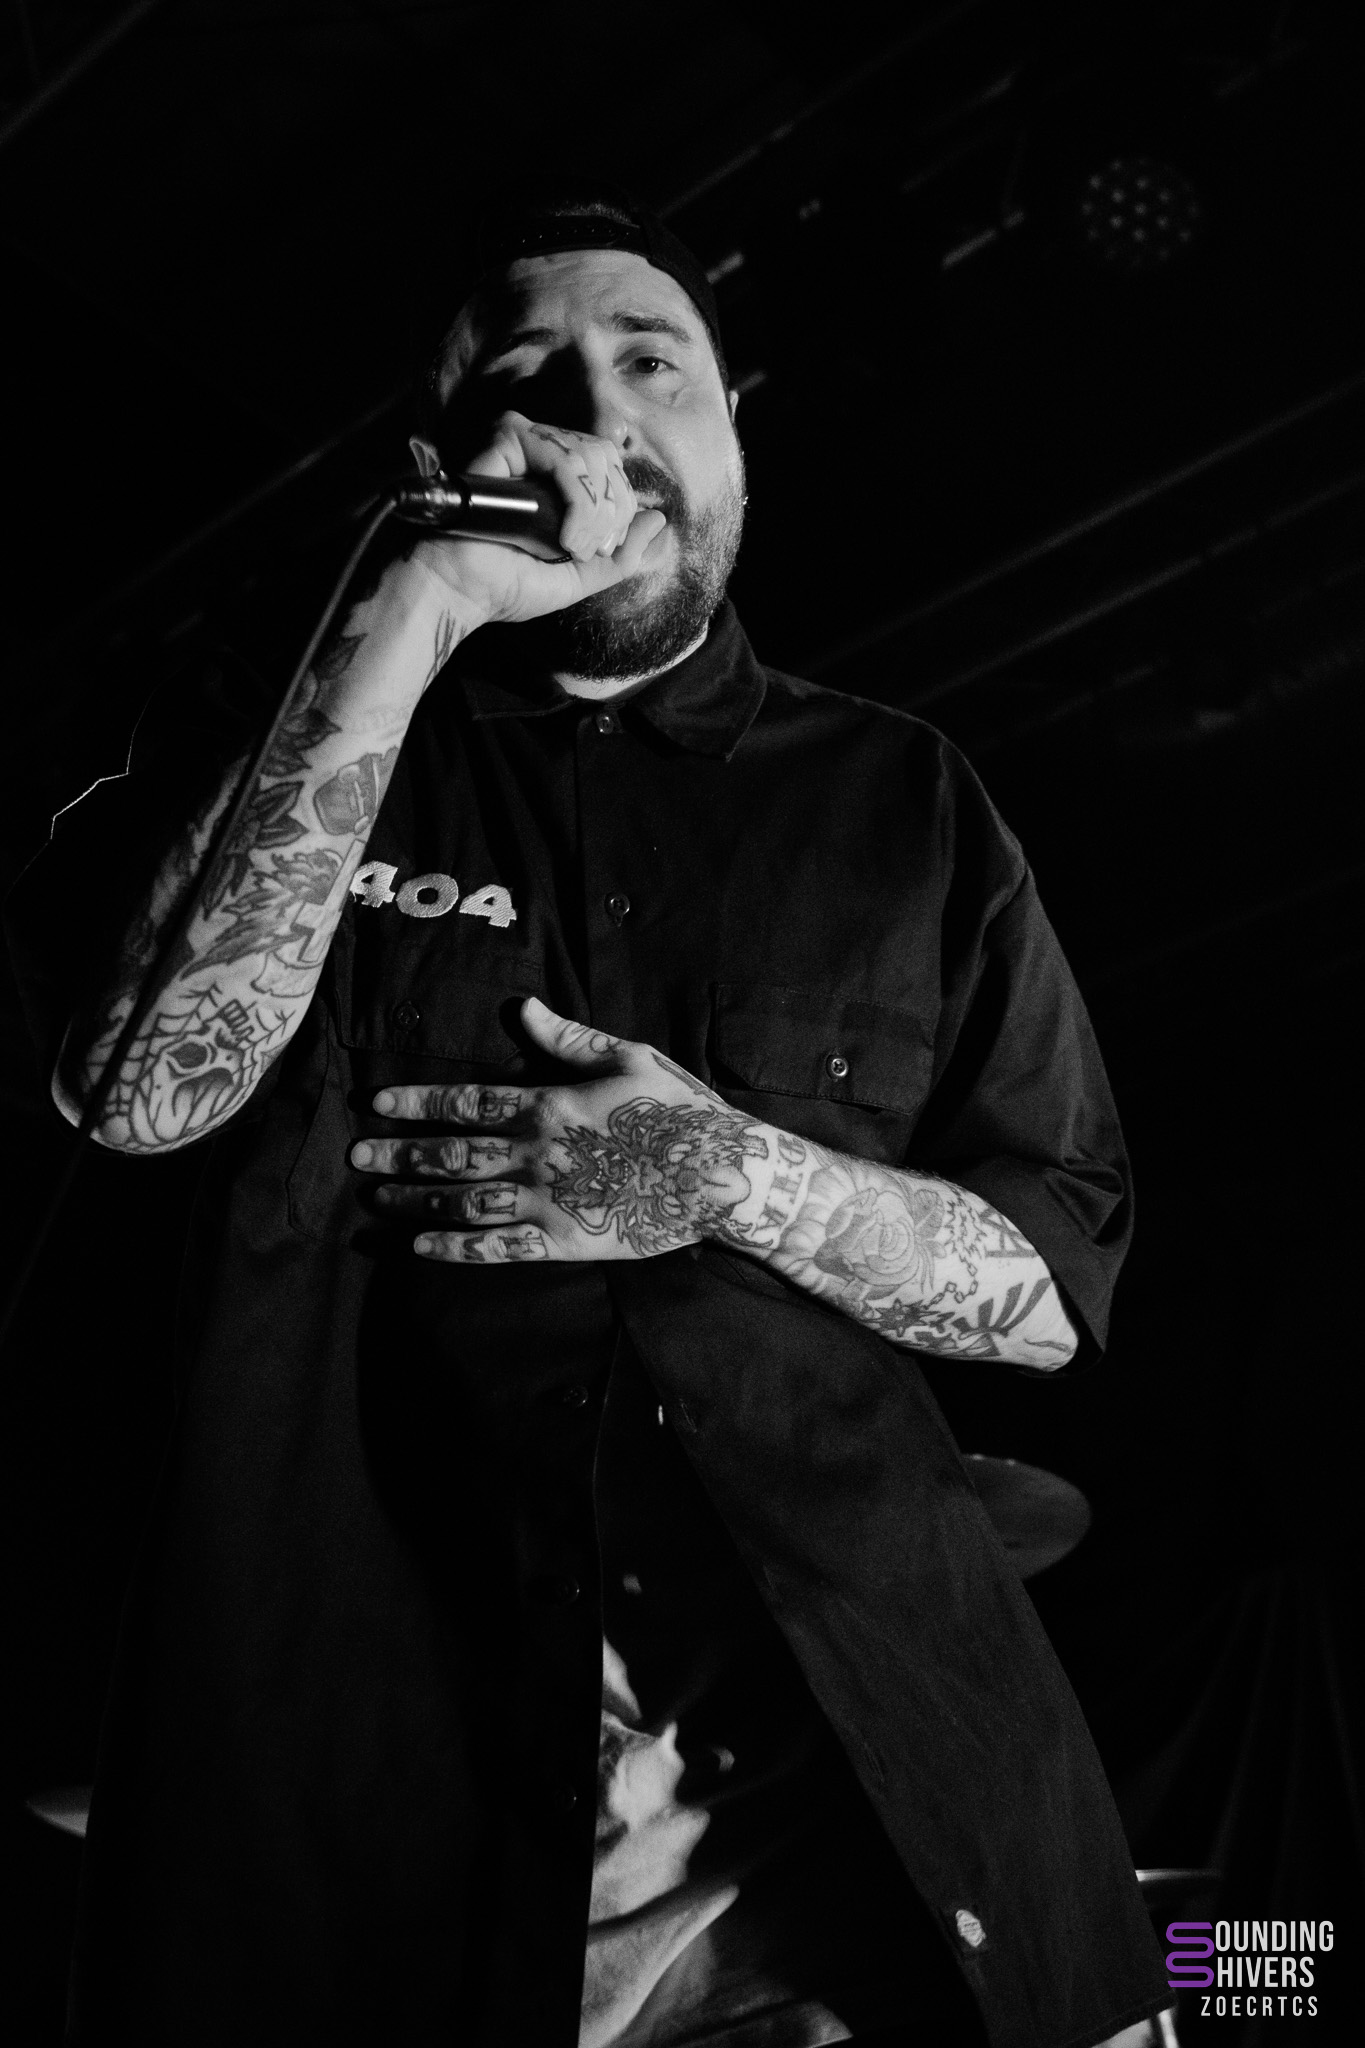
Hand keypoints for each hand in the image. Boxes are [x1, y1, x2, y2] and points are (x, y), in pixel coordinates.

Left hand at [349, 998, 771, 1264]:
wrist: (720, 1174)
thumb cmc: (679, 1110)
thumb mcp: (629, 1056)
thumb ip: (569, 1038)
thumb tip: (523, 1009)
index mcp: (549, 1104)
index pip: (465, 1103)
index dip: (417, 1104)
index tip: (377, 1105)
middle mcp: (537, 1154)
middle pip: (452, 1154)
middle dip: (399, 1154)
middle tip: (357, 1155)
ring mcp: (547, 1202)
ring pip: (464, 1202)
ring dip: (415, 1200)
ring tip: (378, 1198)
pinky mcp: (565, 1241)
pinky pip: (499, 1249)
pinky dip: (456, 1248)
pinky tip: (422, 1248)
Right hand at [411, 412, 667, 631]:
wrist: (460, 591)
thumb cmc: (507, 584)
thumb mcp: (580, 576)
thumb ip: (622, 553)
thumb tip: (659, 520)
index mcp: (558, 479)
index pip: (613, 471)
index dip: (618, 511)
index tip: (592, 551)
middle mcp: (543, 455)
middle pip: (608, 457)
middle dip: (609, 510)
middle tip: (582, 549)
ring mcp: (525, 442)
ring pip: (592, 454)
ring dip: (593, 511)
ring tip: (570, 546)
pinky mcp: (507, 438)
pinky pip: (564, 454)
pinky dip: (577, 499)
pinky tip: (564, 536)